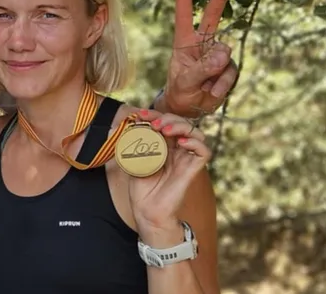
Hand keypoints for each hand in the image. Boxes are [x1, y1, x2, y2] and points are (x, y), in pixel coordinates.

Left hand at [126, 109, 211, 234]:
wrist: (146, 211)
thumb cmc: (141, 187)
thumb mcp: (132, 160)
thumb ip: (132, 143)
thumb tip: (121, 125)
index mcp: (164, 145)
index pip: (166, 121)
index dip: (155, 114)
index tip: (139, 115)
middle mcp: (177, 149)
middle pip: (182, 123)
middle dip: (168, 117)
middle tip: (153, 123)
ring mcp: (186, 158)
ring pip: (196, 133)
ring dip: (181, 126)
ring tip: (164, 130)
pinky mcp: (193, 169)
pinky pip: (204, 152)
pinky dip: (196, 143)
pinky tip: (181, 142)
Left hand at [165, 0, 239, 116]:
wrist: (191, 109)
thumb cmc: (181, 90)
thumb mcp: (185, 81)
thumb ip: (202, 68)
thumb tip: (224, 55)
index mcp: (184, 41)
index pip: (184, 16)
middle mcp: (202, 43)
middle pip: (212, 16)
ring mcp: (217, 54)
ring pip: (224, 54)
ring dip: (215, 74)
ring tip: (203, 87)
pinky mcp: (228, 68)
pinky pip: (229, 72)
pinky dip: (222, 84)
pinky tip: (212, 92)